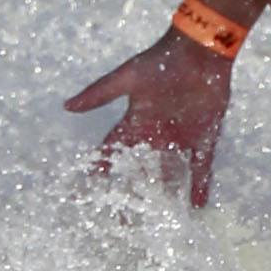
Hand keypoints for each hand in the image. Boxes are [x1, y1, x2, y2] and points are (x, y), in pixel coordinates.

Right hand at [61, 29, 233, 206]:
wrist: (198, 50)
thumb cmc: (161, 61)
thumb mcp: (127, 78)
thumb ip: (100, 94)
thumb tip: (67, 106)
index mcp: (136, 123)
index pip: (114, 153)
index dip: (102, 171)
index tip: (90, 191)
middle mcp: (156, 135)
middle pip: (142, 171)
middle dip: (135, 194)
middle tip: (128, 220)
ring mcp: (181, 137)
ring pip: (172, 173)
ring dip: (168, 194)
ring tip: (163, 219)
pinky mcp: (204, 136)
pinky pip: (201, 165)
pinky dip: (200, 184)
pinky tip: (197, 204)